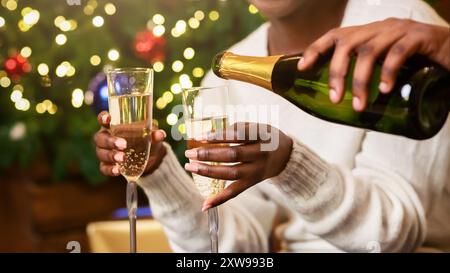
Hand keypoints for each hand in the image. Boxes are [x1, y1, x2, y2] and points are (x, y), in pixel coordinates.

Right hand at [93, 111, 166, 176]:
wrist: (148, 158)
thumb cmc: (145, 139)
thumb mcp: (151, 136)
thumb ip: (155, 134)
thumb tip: (161, 134)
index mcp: (114, 126)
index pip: (103, 119)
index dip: (103, 118)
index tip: (107, 119)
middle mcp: (106, 138)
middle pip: (100, 138)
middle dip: (110, 141)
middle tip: (123, 144)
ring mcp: (104, 152)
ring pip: (101, 153)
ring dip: (111, 155)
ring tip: (123, 158)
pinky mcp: (107, 165)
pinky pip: (104, 168)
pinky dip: (110, 170)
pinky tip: (118, 170)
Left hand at [184, 123, 292, 210]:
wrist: (286, 156)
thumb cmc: (266, 137)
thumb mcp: (257, 126)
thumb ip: (237, 128)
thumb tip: (208, 133)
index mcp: (261, 135)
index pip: (238, 134)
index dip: (219, 135)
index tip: (200, 136)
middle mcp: (260, 154)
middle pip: (232, 155)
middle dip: (208, 154)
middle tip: (189, 153)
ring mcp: (256, 171)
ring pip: (230, 174)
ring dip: (208, 171)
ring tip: (190, 166)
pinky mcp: (252, 183)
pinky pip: (235, 192)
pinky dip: (219, 199)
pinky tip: (204, 204)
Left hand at [298, 18, 449, 110]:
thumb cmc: (417, 62)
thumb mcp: (386, 65)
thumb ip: (367, 73)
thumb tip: (341, 100)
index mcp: (369, 33)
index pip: (336, 35)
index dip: (316, 49)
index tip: (301, 67)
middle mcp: (381, 28)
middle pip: (348, 44)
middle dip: (338, 72)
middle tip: (336, 99)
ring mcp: (400, 30)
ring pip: (370, 50)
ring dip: (360, 79)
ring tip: (360, 105)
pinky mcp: (420, 37)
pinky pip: (399, 52)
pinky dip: (388, 71)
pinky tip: (385, 89)